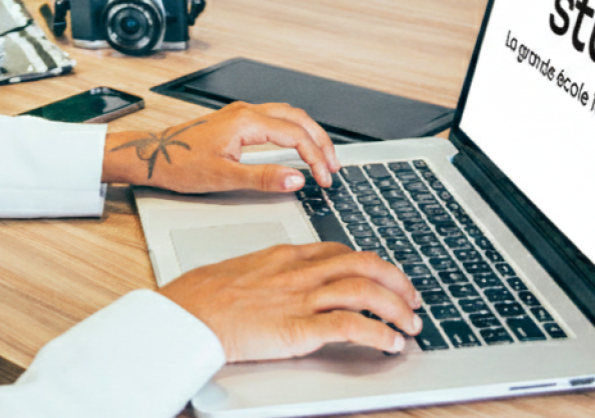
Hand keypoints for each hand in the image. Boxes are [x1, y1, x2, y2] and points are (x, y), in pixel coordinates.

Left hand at [102, 101, 337, 192]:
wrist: (149, 156)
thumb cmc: (178, 164)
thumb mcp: (223, 177)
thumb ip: (263, 178)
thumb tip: (297, 179)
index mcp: (246, 121)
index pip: (296, 135)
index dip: (316, 158)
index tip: (325, 179)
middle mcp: (245, 111)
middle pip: (298, 118)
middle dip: (321, 141)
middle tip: (334, 166)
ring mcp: (240, 114)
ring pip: (287, 115)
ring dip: (309, 133)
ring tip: (322, 157)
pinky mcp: (234, 120)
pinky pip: (274, 118)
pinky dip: (294, 130)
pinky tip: (296, 145)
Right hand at [160, 243, 422, 360]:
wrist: (183, 314)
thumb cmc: (199, 297)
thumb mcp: (239, 271)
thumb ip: (266, 274)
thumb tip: (276, 284)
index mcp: (284, 255)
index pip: (340, 251)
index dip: (370, 264)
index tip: (384, 277)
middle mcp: (298, 272)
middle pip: (363, 264)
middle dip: (396, 281)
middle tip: (411, 299)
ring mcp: (299, 299)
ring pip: (365, 290)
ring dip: (396, 309)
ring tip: (410, 326)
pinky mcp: (297, 329)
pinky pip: (350, 326)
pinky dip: (378, 334)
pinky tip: (389, 344)